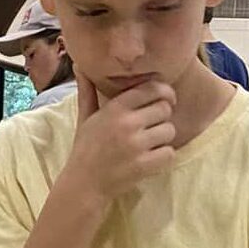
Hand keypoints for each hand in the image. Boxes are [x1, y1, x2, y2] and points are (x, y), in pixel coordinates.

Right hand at [65, 72, 175, 201]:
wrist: (84, 184)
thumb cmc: (85, 148)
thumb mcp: (85, 117)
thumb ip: (87, 90)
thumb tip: (78, 63)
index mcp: (114, 109)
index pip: (151, 88)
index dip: (164, 91)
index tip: (166, 99)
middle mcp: (126, 124)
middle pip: (165, 108)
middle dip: (162, 116)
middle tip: (153, 125)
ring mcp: (136, 146)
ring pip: (170, 130)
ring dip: (164, 137)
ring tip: (151, 143)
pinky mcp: (143, 166)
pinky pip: (170, 153)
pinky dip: (164, 156)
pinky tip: (152, 157)